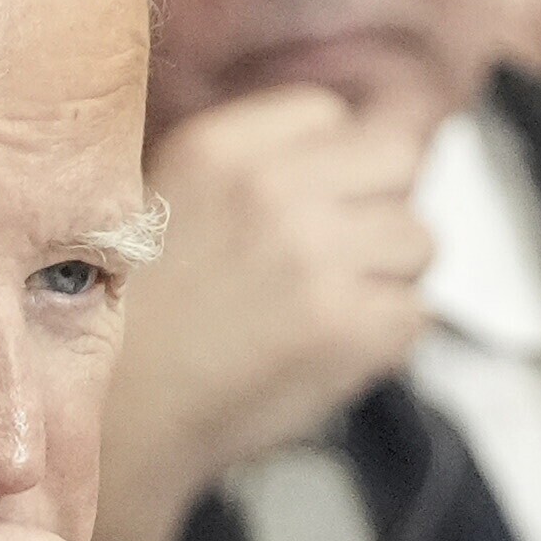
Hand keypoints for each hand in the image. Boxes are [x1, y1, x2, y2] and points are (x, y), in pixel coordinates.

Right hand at [91, 88, 431, 540]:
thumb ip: (251, 168)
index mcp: (222, 149)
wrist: (122, 426)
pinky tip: (331, 352)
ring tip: (330, 310)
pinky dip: (385, 339)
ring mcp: (317, 257)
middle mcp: (275, 190)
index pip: (328, 114)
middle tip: (340, 255)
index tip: (317, 199)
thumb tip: (347, 145)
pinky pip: (414, 314)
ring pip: (418, 240)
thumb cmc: (135, 329)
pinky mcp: (348, 328)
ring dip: (388, 277)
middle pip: (396, 160)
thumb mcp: (168, 201)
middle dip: (378, 206)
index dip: (332, 160)